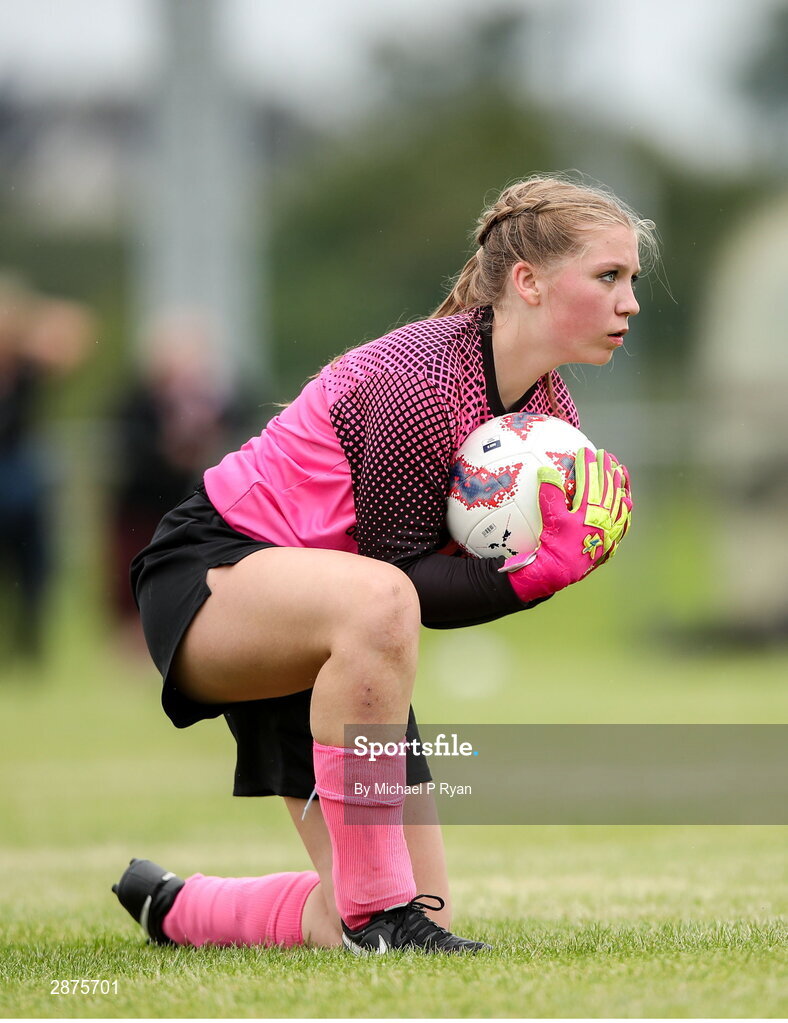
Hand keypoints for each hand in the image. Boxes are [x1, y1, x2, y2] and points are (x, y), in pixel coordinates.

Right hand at [499, 447, 631, 602]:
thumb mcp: (549, 517)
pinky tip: (628, 501)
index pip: (590, 482)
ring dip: (619, 484)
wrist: (562, 571)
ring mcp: (609, 529)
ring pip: (619, 502)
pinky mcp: (610, 540)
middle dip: (606, 469)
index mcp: (588, 511)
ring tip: (620, 470)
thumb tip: (545, 470)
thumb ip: (549, 493)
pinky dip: (625, 509)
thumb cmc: (553, 544)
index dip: (588, 465)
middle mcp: (603, 518)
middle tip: (605, 454)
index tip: (585, 451)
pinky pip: (623, 521)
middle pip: (608, 488)